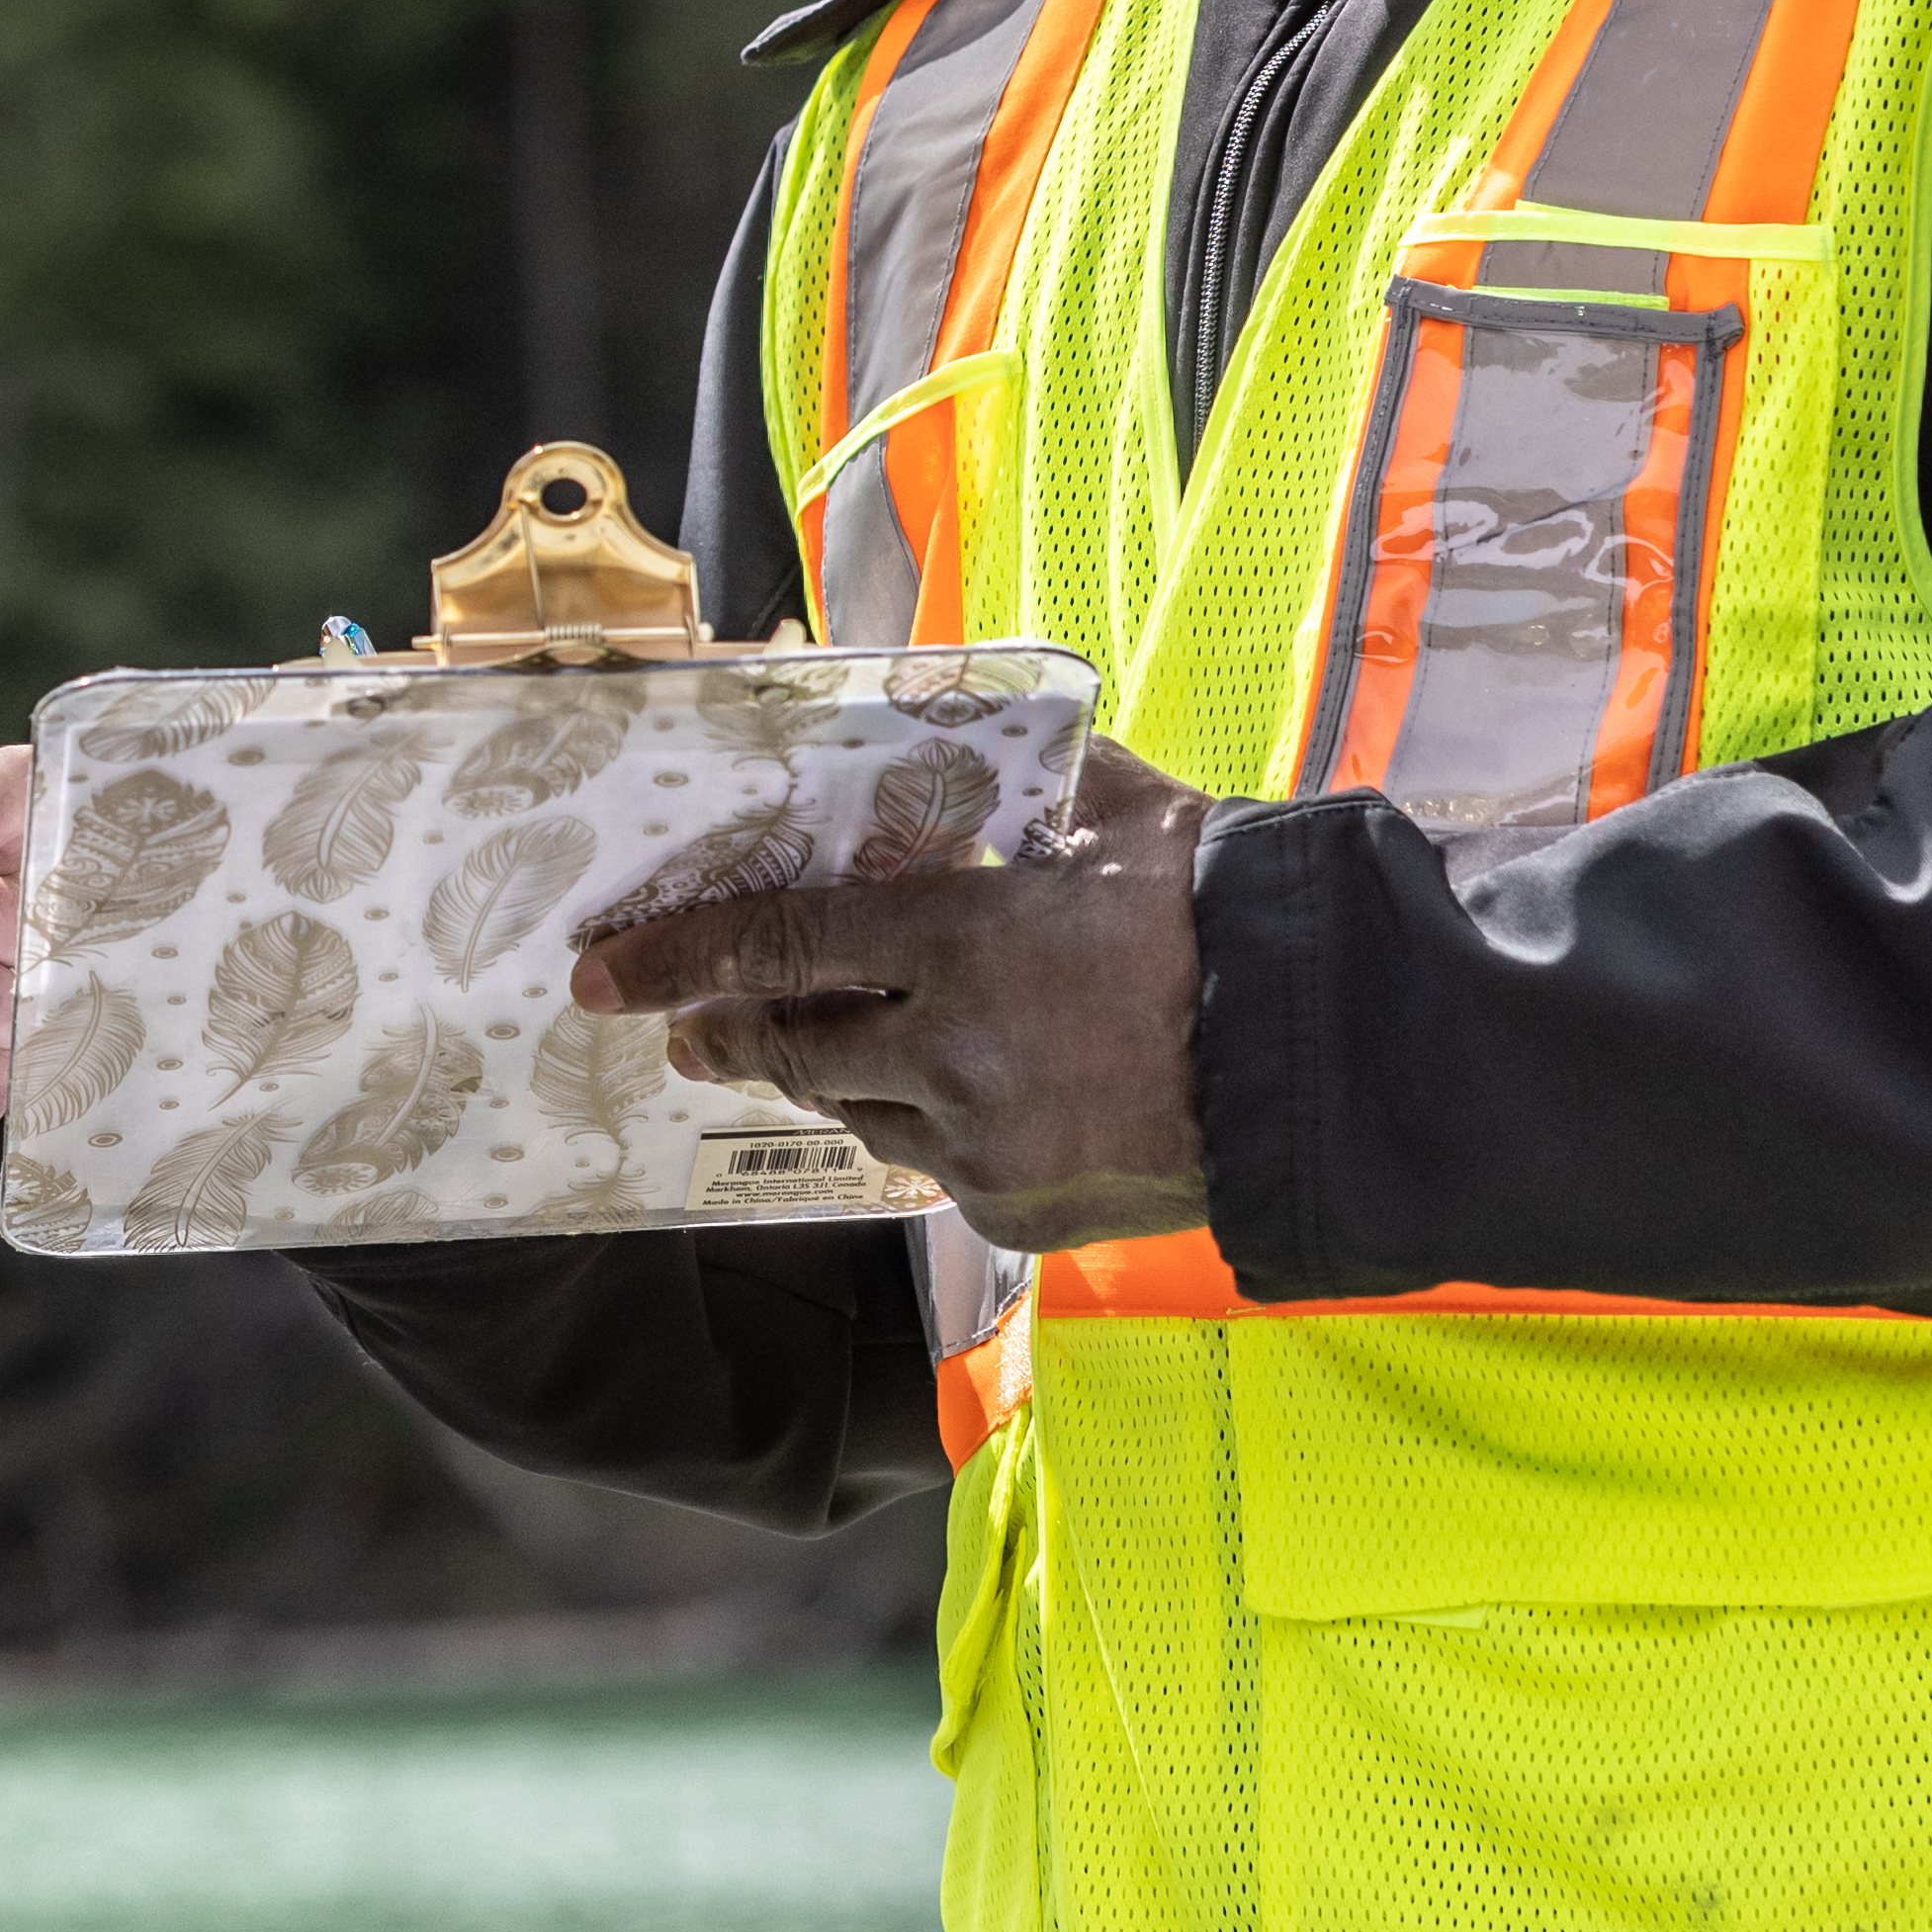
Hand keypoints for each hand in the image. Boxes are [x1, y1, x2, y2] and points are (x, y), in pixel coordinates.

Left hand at [571, 734, 1221, 1256]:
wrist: (1322, 1059)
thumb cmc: (1229, 915)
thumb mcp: (1127, 813)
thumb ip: (1039, 775)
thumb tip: (983, 725)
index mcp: (963, 943)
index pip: (781, 945)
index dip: (682, 958)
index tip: (608, 971)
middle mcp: (950, 1052)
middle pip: (793, 1048)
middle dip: (724, 1037)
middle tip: (680, 1030)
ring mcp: (980, 1142)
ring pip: (856, 1114)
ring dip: (825, 1080)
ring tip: (800, 1054)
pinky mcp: (1015, 1206)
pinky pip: (930, 1164)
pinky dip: (918, 1126)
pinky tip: (933, 1098)